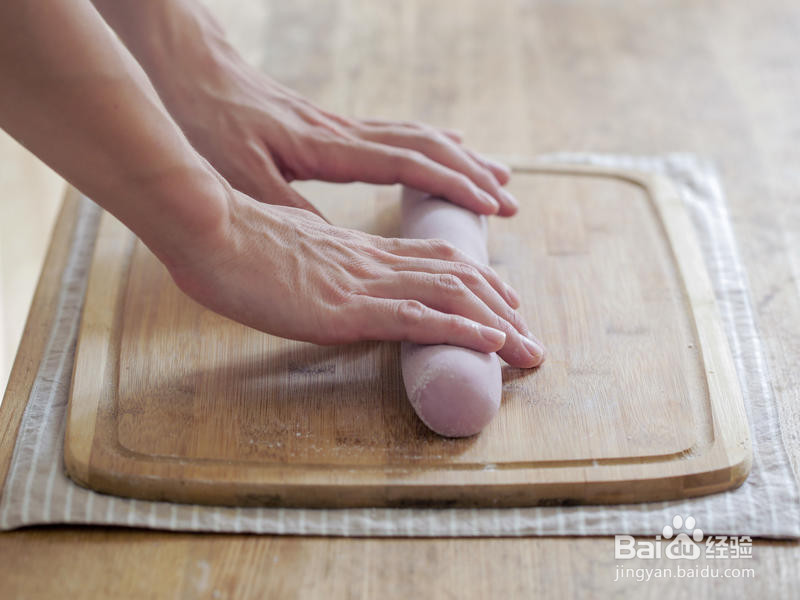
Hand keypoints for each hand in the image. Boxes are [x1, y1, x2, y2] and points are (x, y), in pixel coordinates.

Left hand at [147, 38, 517, 216]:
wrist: (186, 71)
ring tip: (493, 177)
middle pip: (426, 146)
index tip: (492, 205)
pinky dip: (429, 146)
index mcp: (330, 149)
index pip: (409, 163)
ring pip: (415, 136)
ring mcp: (340, 128)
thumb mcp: (243, 179)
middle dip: (472, 173)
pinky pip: (395, 134)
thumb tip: (340, 252)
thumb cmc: (210, 123)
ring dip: (458, 158)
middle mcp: (345, 134)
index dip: (454, 185)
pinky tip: (441, 151)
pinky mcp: (329, 129)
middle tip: (510, 201)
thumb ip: (291, 215)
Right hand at [167, 187, 544, 367]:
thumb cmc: (230, 243)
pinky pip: (418, 318)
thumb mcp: (283, 249)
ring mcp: (363, 283)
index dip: (475, 281)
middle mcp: (372, 263)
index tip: (503, 302)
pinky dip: (462, 331)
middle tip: (532, 337)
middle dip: (502, 309)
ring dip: (498, 326)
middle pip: (456, 278)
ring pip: (450, 297)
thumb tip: (320, 276)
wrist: (206, 229)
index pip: (433, 261)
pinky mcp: (347, 308)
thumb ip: (312, 261)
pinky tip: (493, 344)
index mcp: (358, 251)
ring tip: (530, 350)